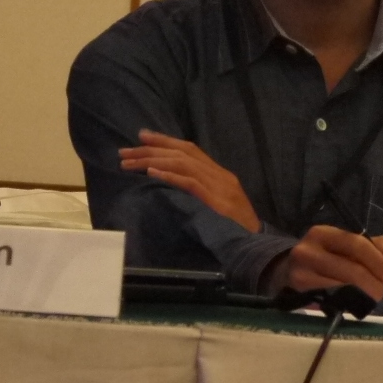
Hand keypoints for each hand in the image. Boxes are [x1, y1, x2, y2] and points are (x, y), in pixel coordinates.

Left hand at [119, 129, 260, 231]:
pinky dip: (170, 175)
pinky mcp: (217, 202)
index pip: (191, 150)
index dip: (165, 141)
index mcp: (221, 175)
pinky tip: (152, 173)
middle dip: (151, 149)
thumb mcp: (219, 206)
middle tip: (124, 150)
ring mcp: (220, 187)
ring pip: (183, 164)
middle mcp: (221, 176)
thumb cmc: (237, 230)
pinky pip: (190, 183)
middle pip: (183, 153)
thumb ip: (202, 193)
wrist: (258, 245)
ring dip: (153, 161)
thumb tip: (173, 186)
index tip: (142, 136)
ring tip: (129, 162)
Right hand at [267, 225, 382, 301]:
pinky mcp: (299, 291)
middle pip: (351, 267)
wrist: (285, 274)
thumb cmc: (325, 259)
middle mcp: (308, 249)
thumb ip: (377, 248)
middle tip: (381, 289)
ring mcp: (301, 272)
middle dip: (373, 281)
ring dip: (363, 293)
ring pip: (342, 285)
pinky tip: (354, 301)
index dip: (377, 260)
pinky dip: (348, 300)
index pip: (356, 243)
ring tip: (372, 296)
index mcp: (323, 233)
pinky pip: (330, 297)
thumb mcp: (347, 247)